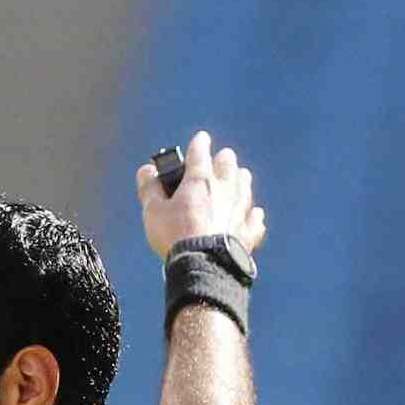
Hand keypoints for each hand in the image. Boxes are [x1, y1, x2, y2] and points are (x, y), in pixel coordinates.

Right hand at [138, 131, 266, 260]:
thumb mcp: (153, 209)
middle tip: (226, 155)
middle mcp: (224, 194)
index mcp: (200, 182)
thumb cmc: (175, 236)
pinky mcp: (247, 236)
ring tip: (243, 174)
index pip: (200, 156)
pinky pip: (254, 222)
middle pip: (228, 170)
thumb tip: (147, 170)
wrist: (204, 266)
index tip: (202, 138)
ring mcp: (238, 214)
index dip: (200, 144)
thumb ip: (149, 187)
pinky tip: (257, 214)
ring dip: (243, 181)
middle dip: (226, 160)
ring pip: (244, 191)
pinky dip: (255, 216)